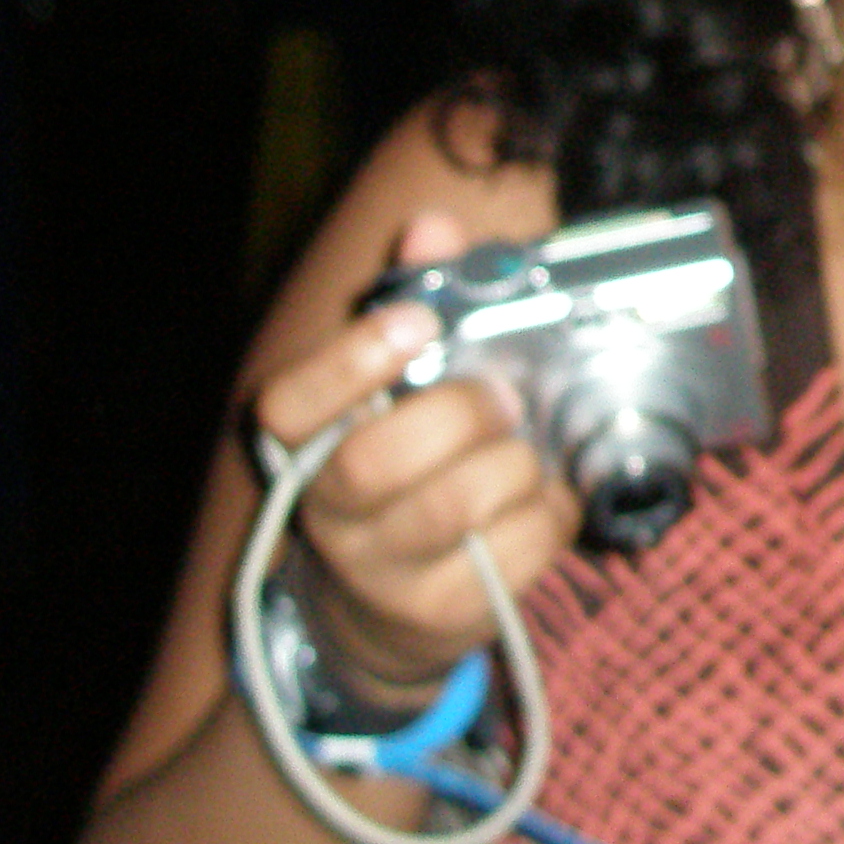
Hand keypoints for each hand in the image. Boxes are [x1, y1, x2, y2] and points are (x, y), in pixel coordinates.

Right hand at [251, 212, 582, 691]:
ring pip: (458, 506)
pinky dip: (550, 511)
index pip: (293, 405)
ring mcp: (383, 574)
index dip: (351, 361)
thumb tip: (433, 227)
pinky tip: (542, 497)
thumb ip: (411, 299)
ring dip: (514, 463)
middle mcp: (329, 515)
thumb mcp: (389, 388)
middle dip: (462, 413)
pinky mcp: (444, 615)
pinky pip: (518, 551)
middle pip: (381, 460)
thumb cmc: (398, 469)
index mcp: (302, 446)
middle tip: (501, 397)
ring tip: (522, 450)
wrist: (379, 611)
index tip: (419, 324)